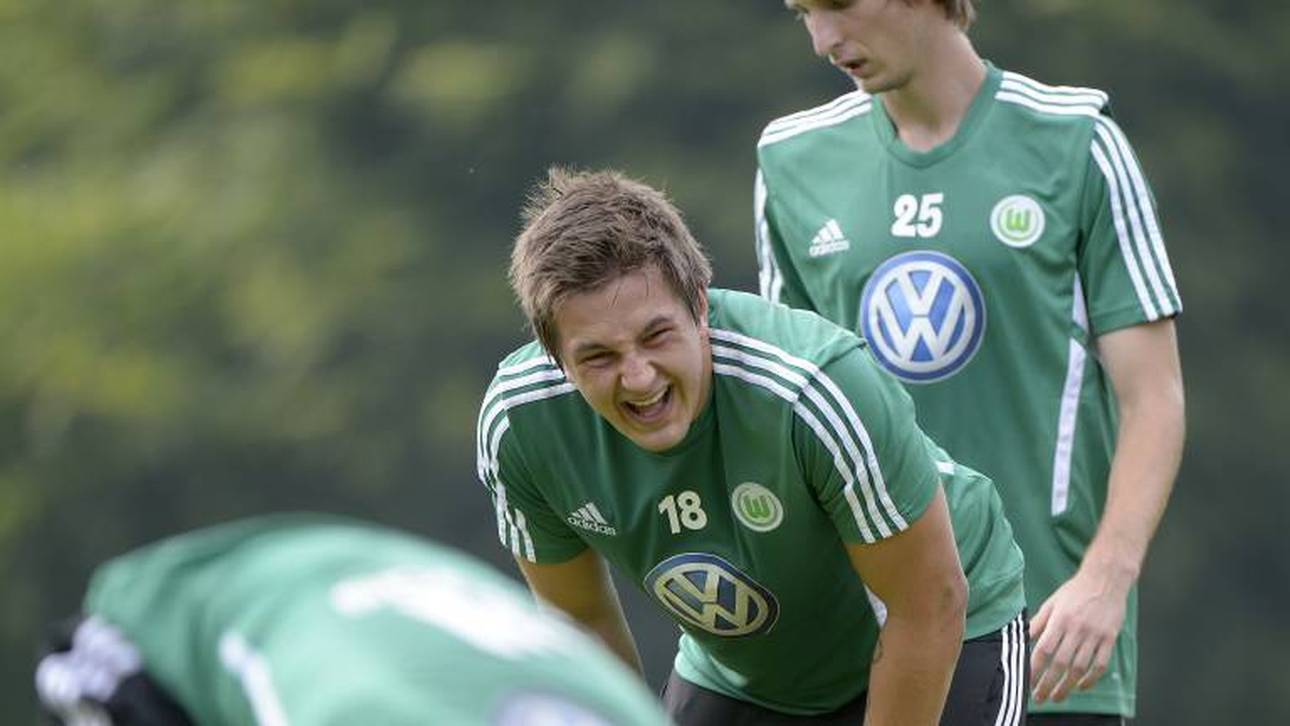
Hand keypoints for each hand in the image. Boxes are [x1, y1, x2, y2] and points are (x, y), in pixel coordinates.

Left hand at [1028, 566, 1129, 702]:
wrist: (1106, 579)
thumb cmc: (1075, 591)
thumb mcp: (1052, 603)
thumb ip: (1039, 623)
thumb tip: (1023, 640)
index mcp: (1060, 619)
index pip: (1044, 649)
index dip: (1035, 668)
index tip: (1027, 682)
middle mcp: (1077, 628)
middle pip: (1060, 663)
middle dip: (1048, 684)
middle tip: (1039, 698)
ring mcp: (1095, 634)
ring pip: (1080, 668)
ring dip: (1067, 686)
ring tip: (1057, 697)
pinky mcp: (1110, 638)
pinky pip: (1100, 664)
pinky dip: (1091, 679)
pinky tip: (1081, 686)